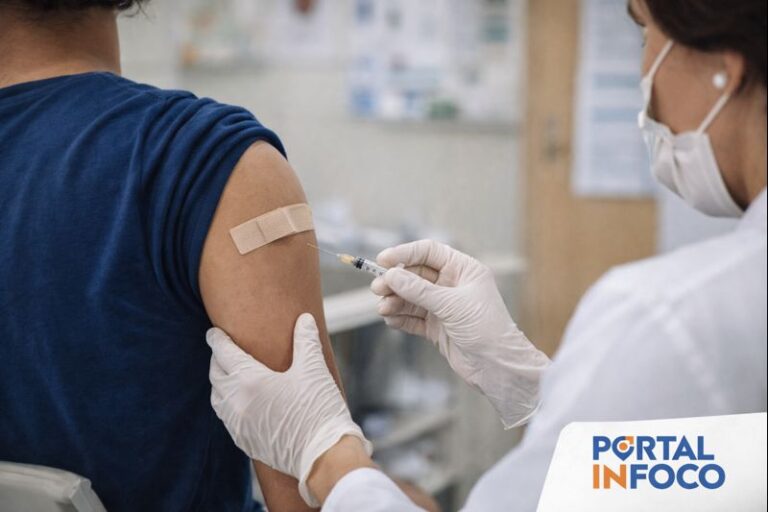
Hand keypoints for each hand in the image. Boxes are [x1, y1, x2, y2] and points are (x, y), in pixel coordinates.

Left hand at [207, 313, 372, 506]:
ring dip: (220, 383)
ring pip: (217, 398)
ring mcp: (238, 424)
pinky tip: (240, 402)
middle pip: (216, 375)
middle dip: (218, 360)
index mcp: (249, 380)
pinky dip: (227, 404)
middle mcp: (236, 402)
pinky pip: (226, 418)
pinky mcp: (244, 441)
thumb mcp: (314, 369)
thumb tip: (304, 319)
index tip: (214, 332)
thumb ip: (306, 341)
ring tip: (229, 375)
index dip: (217, 340)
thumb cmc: (318, 409)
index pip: (223, 353)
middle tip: (224, 351)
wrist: (323, 455)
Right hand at [371, 240, 550, 427]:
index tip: (382, 260)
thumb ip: (419, 290)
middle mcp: (453, 285)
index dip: (404, 253)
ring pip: (411, 298)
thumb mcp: (451, 305)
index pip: (429, 252)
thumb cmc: (486, 328)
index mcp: (463, 270)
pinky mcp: (437, 327)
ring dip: (395, 301)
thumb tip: (391, 275)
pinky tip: (391, 320)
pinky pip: (413, 318)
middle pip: (415, 275)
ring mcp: (444, 307)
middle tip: (378, 289)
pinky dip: (401, 318)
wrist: (498, 367)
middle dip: (395, 281)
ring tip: (384, 309)